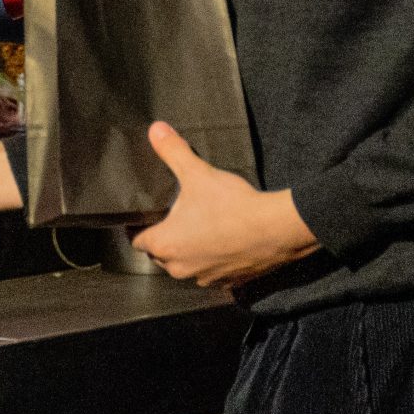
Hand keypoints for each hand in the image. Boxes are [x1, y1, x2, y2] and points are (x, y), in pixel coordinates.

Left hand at [129, 122, 317, 287]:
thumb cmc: (231, 204)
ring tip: (200, 229)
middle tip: (173, 218)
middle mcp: (180, 268)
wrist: (276, 229)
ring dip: (190, 252)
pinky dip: (214, 261)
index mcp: (166, 245)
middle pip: (161, 256)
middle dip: (165, 239)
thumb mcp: (197, 173)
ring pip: (187, 266)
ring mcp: (205, 278)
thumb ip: (173, 152)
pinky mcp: (229, 283)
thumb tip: (155, 130)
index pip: (138, 242)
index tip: (144, 219)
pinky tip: (224, 242)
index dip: (138, 229)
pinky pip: (213, 273)